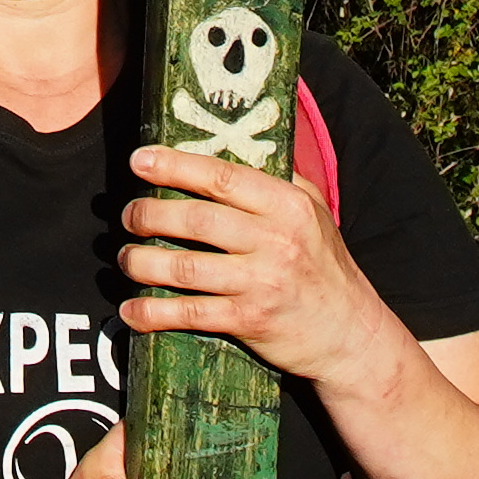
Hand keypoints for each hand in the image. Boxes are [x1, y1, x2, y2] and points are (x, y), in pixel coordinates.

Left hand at [119, 144, 420, 404]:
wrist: (352, 335)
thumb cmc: (323, 266)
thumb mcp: (312, 211)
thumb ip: (276, 180)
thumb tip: (230, 143)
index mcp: (288, 205)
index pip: (222, 177)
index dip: (174, 166)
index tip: (139, 161)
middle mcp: (276, 240)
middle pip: (195, 220)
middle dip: (149, 215)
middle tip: (128, 216)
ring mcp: (262, 282)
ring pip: (184, 268)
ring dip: (142, 263)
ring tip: (126, 259)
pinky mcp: (249, 321)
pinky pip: (190, 313)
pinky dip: (153, 313)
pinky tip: (132, 311)